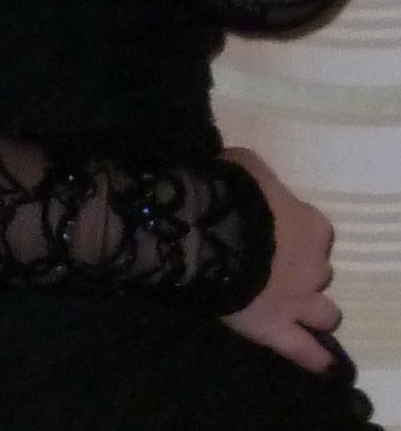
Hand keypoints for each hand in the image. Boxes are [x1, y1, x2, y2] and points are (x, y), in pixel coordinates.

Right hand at [222, 147, 339, 374]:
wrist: (206, 234)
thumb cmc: (228, 194)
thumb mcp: (246, 167)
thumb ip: (260, 183)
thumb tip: (251, 185)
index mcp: (310, 225)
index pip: (318, 231)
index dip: (298, 231)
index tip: (278, 230)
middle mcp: (314, 265)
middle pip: (319, 271)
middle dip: (302, 269)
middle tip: (274, 266)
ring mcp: (299, 301)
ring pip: (326, 313)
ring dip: (313, 309)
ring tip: (292, 308)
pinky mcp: (277, 329)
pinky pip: (305, 351)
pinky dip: (315, 358)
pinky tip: (320, 363)